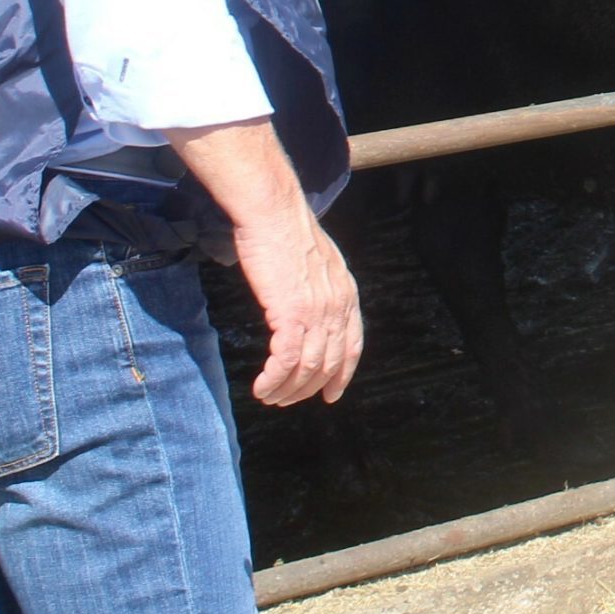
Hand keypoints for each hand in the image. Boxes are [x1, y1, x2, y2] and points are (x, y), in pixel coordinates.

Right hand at [231, 201, 361, 405]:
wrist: (273, 213)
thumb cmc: (286, 232)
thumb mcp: (318, 262)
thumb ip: (322, 287)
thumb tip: (312, 305)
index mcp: (347, 293)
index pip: (353, 345)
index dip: (343, 374)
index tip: (331, 394)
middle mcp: (338, 306)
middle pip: (331, 363)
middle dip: (309, 388)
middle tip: (287, 400)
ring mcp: (317, 311)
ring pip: (309, 368)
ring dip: (287, 389)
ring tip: (269, 396)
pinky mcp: (292, 313)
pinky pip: (286, 361)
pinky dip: (274, 380)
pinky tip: (261, 386)